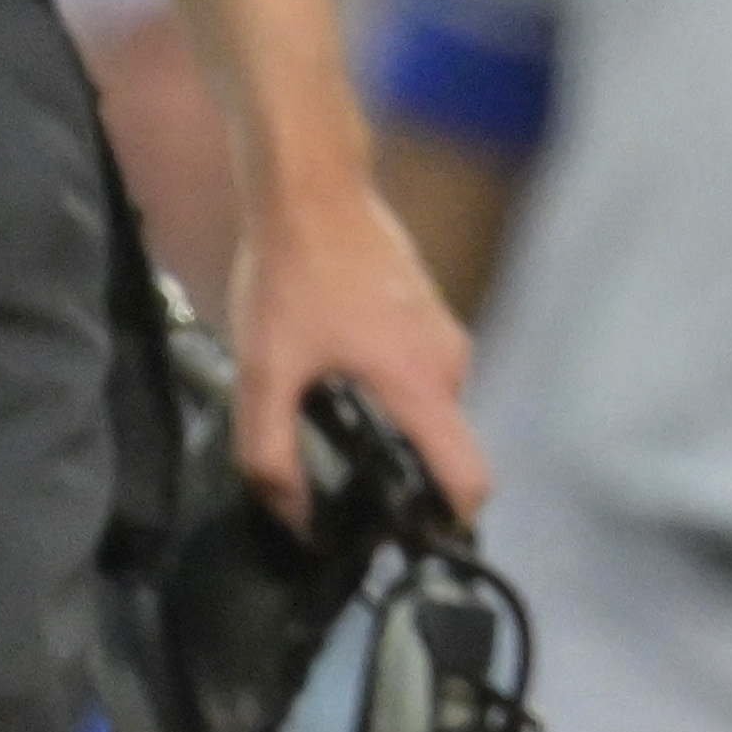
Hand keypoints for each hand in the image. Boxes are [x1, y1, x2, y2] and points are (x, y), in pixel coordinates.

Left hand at [225, 170, 485, 521]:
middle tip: (336, 479)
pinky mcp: (428, 312)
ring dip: (388, 426)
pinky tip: (332, 373)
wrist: (313, 189)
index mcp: (421, 384)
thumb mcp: (264, 373)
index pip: (468, 476)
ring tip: (324, 416)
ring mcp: (444, 331)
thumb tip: (294, 518)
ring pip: (428, 410)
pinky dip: (388, 391)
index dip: (447, 523)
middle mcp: (450, 361)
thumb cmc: (293, 276)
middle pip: (442, 447)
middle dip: (398, 472)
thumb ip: (272, 456)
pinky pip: (419, 376)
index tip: (409, 542)